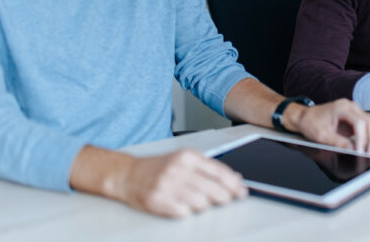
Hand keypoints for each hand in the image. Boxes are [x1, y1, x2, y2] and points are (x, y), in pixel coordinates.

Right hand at [71, 146, 246, 218]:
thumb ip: (210, 168)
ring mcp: (166, 185)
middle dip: (224, 198)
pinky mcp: (157, 201)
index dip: (234, 185)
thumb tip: (235, 178)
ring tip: (196, 201)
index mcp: (187, 156)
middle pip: (214, 190)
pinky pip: (184, 213)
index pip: (219, 172)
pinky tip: (181, 206)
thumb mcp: (185, 160)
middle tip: (225, 201)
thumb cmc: (159, 168)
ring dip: (203, 206)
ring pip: (201, 204)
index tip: (241, 192)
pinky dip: (186, 212)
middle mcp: (177, 169)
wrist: (127, 175)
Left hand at [283, 98, 369, 154]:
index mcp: (342, 108)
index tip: (361, 151)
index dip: (363, 138)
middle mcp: (351, 107)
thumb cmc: (311, 122)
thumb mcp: (321, 136)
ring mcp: (355, 111)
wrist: (305, 117)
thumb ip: (338, 143)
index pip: (360, 122)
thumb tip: (352, 151)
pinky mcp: (356, 117)